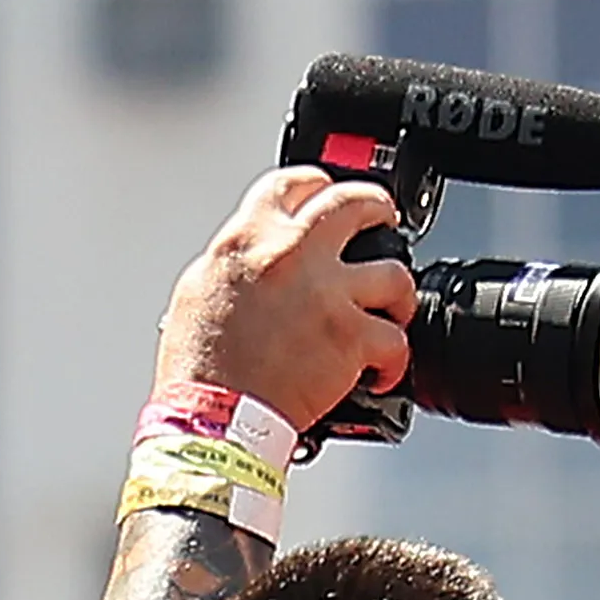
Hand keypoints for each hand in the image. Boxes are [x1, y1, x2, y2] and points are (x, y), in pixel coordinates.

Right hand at [153, 167, 416, 429]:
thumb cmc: (201, 364)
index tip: (328, 192)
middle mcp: (289, 255)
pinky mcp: (352, 336)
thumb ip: (239, 261)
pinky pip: (398, 339)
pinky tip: (382, 370)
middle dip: (379, 209)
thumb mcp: (201, 287)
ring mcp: (326, 293)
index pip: (291, 184)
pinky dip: (395, 360)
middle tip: (385, 222)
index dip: (317, 185)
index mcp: (246, 239)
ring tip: (391, 312)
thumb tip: (259, 255)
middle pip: (354, 205)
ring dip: (398, 297)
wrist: (213, 414)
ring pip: (394, 274)